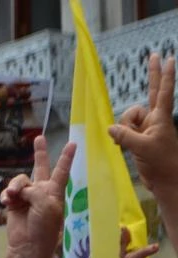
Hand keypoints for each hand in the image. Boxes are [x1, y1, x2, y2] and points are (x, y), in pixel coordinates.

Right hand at [2, 137, 75, 257]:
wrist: (28, 246)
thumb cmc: (43, 227)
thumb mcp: (45, 204)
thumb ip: (35, 190)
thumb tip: (19, 190)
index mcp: (55, 191)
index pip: (62, 170)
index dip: (66, 157)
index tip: (73, 143)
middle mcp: (41, 191)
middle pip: (41, 167)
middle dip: (40, 153)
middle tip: (39, 138)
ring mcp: (27, 197)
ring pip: (19, 181)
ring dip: (15, 187)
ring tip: (12, 197)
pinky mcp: (14, 204)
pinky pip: (8, 192)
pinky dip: (6, 197)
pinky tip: (7, 203)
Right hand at [109, 54, 176, 193]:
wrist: (167, 181)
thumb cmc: (162, 162)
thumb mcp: (142, 148)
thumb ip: (125, 136)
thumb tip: (110, 127)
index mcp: (160, 118)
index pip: (163, 91)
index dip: (165, 75)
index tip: (168, 58)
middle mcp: (154, 120)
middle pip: (149, 94)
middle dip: (152, 75)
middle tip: (154, 55)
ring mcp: (146, 129)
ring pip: (127, 118)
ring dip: (123, 128)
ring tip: (126, 143)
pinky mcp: (139, 139)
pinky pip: (123, 131)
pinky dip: (119, 136)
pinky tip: (119, 145)